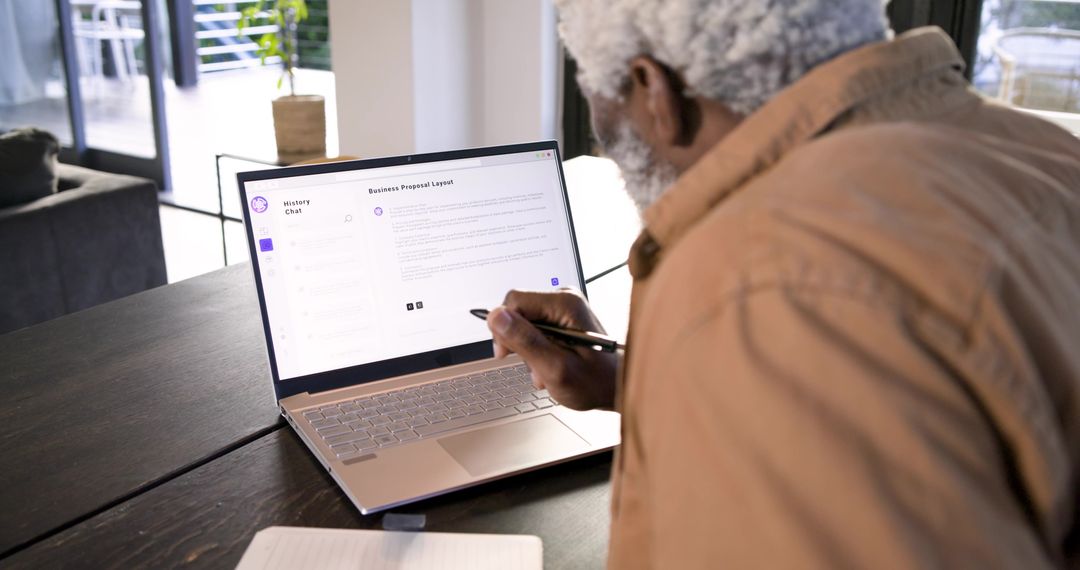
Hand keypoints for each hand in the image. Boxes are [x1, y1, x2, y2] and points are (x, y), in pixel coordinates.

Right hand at [486, 289, 616, 410]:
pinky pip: (536, 327)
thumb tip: (496, 316)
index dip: (504, 329)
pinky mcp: (563, 317)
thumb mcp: (555, 368)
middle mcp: (564, 299)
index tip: (507, 354)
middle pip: (518, 310)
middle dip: (518, 341)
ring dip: (529, 349)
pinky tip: (550, 363)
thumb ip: (525, 341)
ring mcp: (564, 308)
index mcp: (564, 304)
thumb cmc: (595, 382)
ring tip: (546, 369)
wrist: (618, 386)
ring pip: (525, 322)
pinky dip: (538, 348)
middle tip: (533, 366)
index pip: (513, 301)